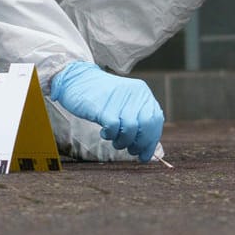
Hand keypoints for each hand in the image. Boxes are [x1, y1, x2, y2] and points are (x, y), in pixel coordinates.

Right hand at [48, 62, 165, 161]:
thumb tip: (149, 151)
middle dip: (139, 144)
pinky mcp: (103, 106)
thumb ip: (138, 122)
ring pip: (131, 129)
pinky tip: (105, 132)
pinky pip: (113, 128)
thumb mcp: (125, 105)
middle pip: (147, 125)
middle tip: (130, 149)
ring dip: (123, 142)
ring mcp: (119, 99)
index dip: (151, 140)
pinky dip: (110, 135)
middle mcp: (135, 93)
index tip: (145, 154)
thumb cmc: (102, 98)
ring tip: (115, 140)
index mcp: (143, 93)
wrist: (78, 80)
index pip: (156, 120)